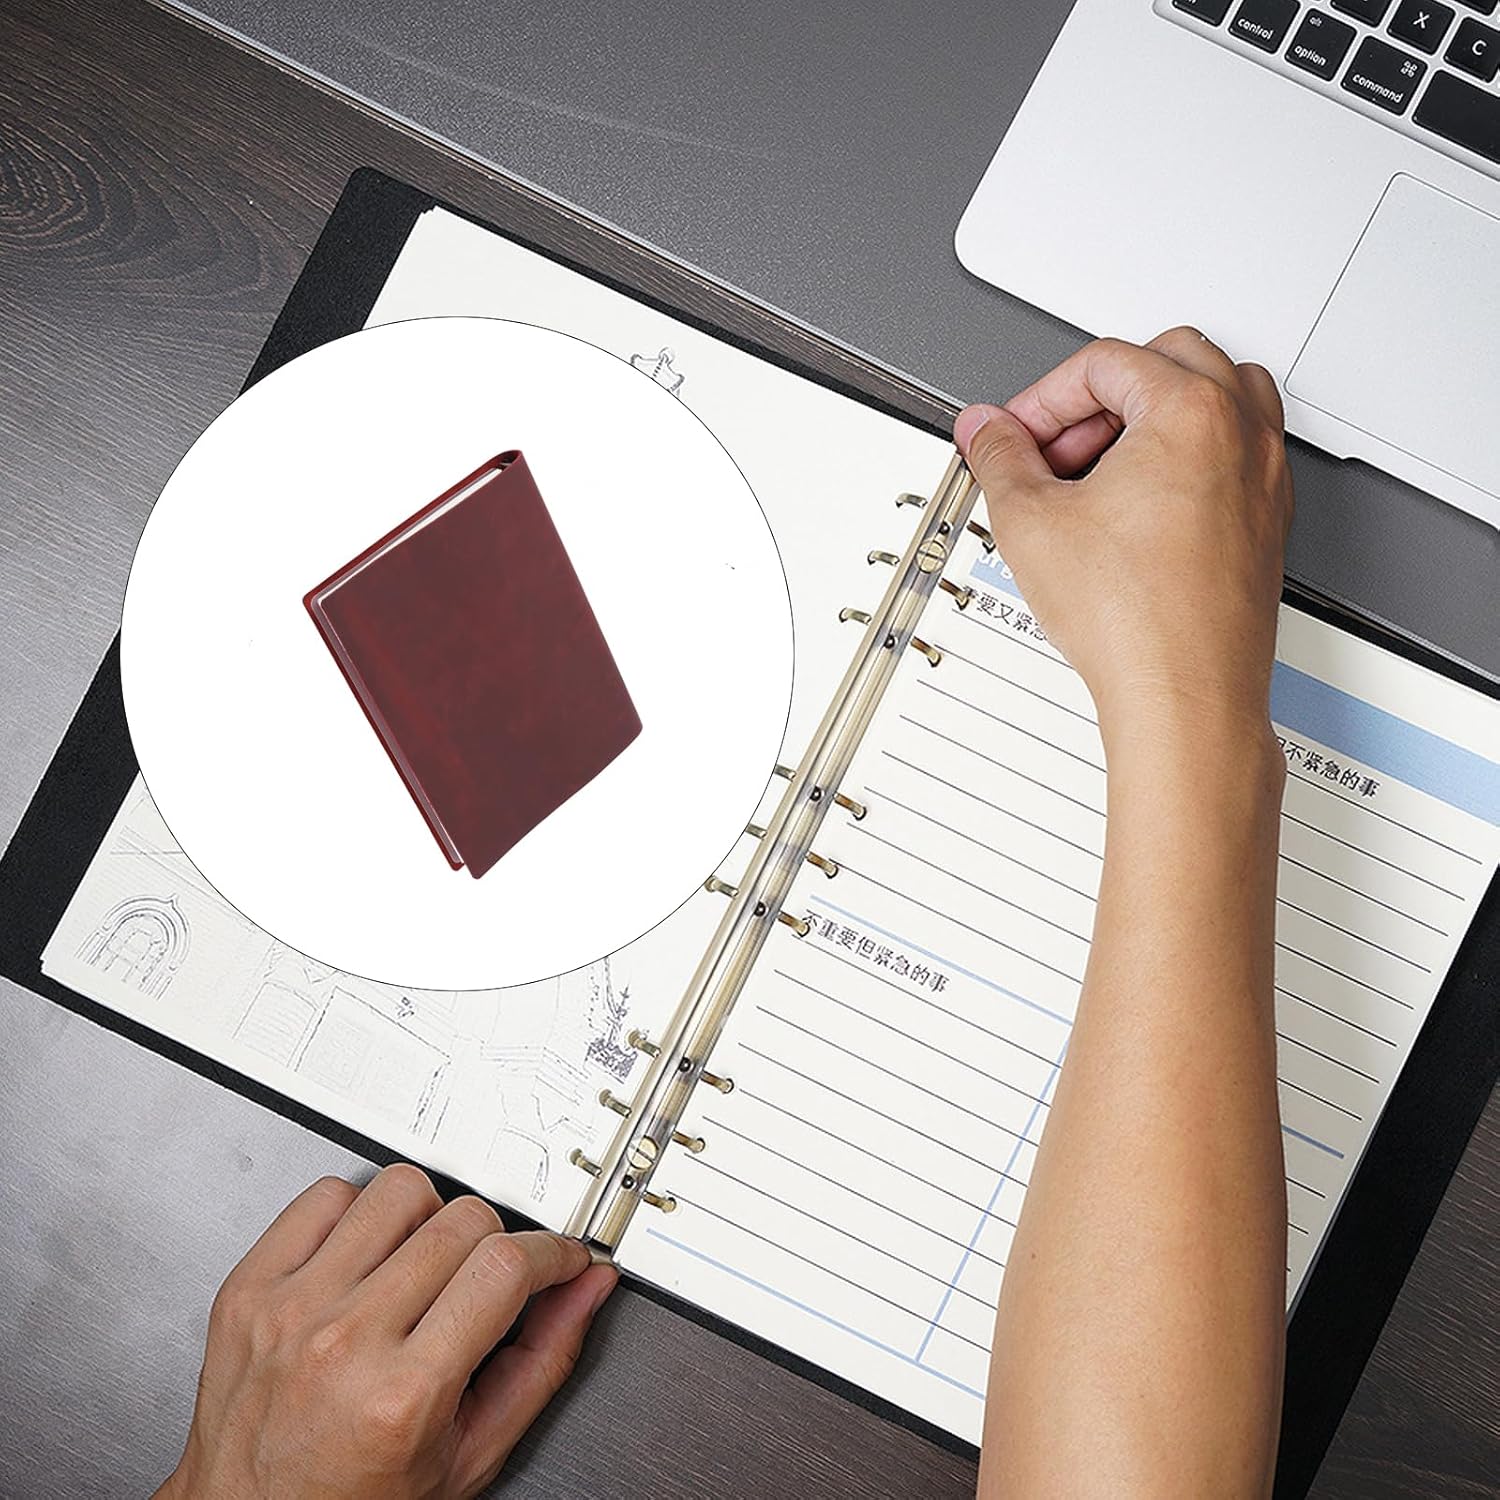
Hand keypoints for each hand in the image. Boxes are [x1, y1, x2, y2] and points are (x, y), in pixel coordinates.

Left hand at [157, 1164, 616, 1499]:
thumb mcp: (471, 1453)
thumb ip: (542, 1363)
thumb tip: (587, 1288)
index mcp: (402, 1395)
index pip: (505, 1267)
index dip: (552, 1253)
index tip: (559, 1258)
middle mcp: (341, 1343)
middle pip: (462, 1221)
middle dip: (497, 1242)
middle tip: (489, 1279)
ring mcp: (289, 1308)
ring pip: (399, 1190)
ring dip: (428, 1219)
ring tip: (421, 1267)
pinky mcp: (250, 1286)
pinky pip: (326, 1196)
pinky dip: (358, 1214)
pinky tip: (366, 1259)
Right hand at [954, 328, 1292, 749]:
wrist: (1185, 694)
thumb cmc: (1134, 619)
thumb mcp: (1031, 523)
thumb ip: (1000, 458)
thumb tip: (987, 431)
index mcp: (1190, 411)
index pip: (1104, 363)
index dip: (1044, 398)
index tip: (1016, 436)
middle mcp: (1240, 432)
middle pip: (1168, 359)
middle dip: (1101, 396)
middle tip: (1057, 448)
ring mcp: (1263, 474)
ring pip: (1217, 394)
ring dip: (1157, 411)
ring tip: (1104, 465)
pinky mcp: (1268, 518)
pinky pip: (1235, 448)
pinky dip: (1189, 452)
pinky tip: (1142, 502)